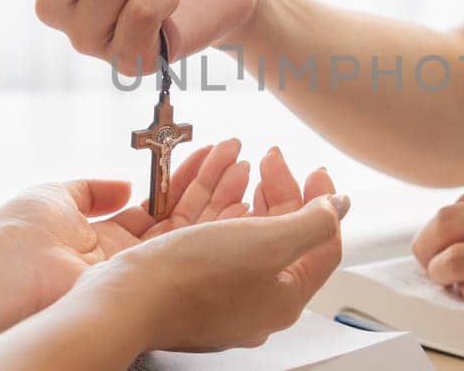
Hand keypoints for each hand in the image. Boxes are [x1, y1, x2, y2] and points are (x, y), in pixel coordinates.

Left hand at [0, 138, 268, 312]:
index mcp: (105, 236)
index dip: (186, 181)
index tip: (211, 157)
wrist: (7, 270)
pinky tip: (240, 200)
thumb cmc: (22, 232)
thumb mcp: (58, 194)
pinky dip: (218, 224)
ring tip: (247, 168)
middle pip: (182, 218)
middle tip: (240, 158)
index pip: (158, 207)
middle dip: (213, 186)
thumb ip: (94, 189)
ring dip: (222, 199)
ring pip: (192, 232)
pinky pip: (189, 248)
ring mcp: (141, 269)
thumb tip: (125, 185)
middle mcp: (128, 256)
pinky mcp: (148, 277)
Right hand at [55, 150, 345, 353]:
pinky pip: (216, 243)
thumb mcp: (269, 241)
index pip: (323, 246)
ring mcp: (222, 297)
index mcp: (284, 299)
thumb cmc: (191, 279)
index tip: (314, 171)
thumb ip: (314, 222)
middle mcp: (256, 303)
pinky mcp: (191, 287)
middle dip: (282, 191)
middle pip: (284, 239)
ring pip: (248, 237)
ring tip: (242, 165)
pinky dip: (220, 212)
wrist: (123, 303)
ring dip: (250, 195)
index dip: (324, 202)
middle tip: (272, 159)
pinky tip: (212, 192)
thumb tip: (340, 207)